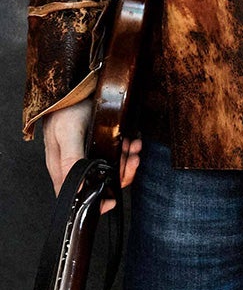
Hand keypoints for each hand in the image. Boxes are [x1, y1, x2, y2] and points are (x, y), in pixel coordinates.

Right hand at [40, 98, 140, 212]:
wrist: (73, 88)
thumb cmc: (65, 111)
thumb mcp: (67, 134)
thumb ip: (70, 160)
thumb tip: (75, 188)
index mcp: (62, 168)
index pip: (77, 195)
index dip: (96, 201)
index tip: (113, 199)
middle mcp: (74, 164)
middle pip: (100, 182)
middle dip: (120, 174)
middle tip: (131, 159)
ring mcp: (88, 154)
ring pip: (112, 168)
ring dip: (127, 160)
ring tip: (133, 146)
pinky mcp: (99, 144)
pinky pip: (117, 153)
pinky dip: (127, 149)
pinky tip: (132, 140)